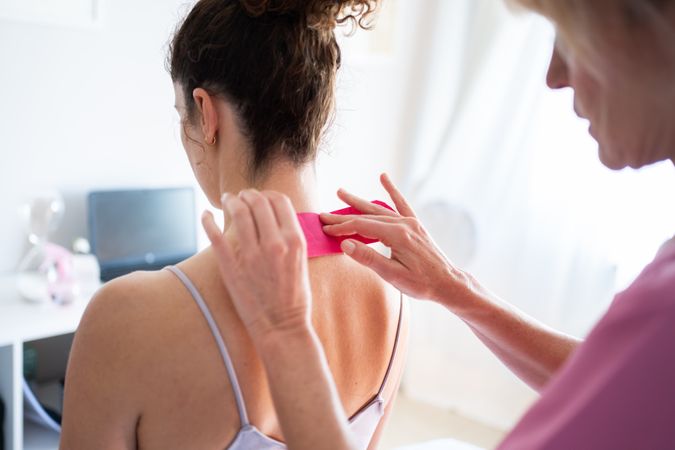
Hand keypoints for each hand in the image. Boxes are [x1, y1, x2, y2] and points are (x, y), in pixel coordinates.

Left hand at [202, 189, 312, 344]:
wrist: (282, 328)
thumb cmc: (295, 298)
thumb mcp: (302, 262)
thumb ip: (290, 238)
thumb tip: (277, 218)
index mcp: (294, 241)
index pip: (279, 201)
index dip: (268, 194)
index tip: (261, 196)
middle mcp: (274, 244)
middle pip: (259, 202)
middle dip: (249, 194)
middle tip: (242, 195)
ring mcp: (251, 255)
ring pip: (239, 213)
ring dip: (232, 201)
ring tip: (227, 200)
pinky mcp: (232, 268)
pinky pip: (216, 236)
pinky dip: (209, 221)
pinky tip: (206, 215)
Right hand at [321, 173, 473, 306]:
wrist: (448, 283)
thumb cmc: (422, 283)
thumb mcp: (392, 275)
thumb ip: (368, 258)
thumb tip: (345, 244)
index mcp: (397, 235)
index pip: (361, 227)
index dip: (341, 228)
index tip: (325, 230)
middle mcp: (404, 224)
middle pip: (367, 216)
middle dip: (344, 215)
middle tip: (324, 214)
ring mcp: (410, 222)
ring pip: (379, 209)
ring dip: (359, 202)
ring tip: (341, 193)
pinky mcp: (415, 225)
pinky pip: (401, 204)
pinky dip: (391, 191)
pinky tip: (383, 178)